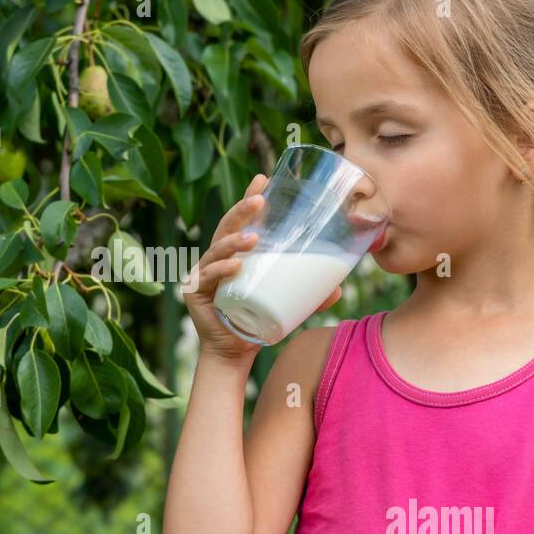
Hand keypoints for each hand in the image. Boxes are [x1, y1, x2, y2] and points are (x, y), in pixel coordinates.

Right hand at [182, 174, 342, 360]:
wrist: (233, 354)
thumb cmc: (257, 323)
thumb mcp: (285, 304)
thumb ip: (309, 297)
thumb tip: (339, 289)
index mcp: (235, 254)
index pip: (242, 221)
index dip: (249, 198)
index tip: (262, 179)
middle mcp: (216, 258)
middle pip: (227, 227)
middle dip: (242, 211)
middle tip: (260, 200)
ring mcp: (203, 274)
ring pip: (217, 250)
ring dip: (234, 241)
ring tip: (254, 238)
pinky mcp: (195, 292)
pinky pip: (208, 277)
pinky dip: (221, 271)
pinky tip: (234, 267)